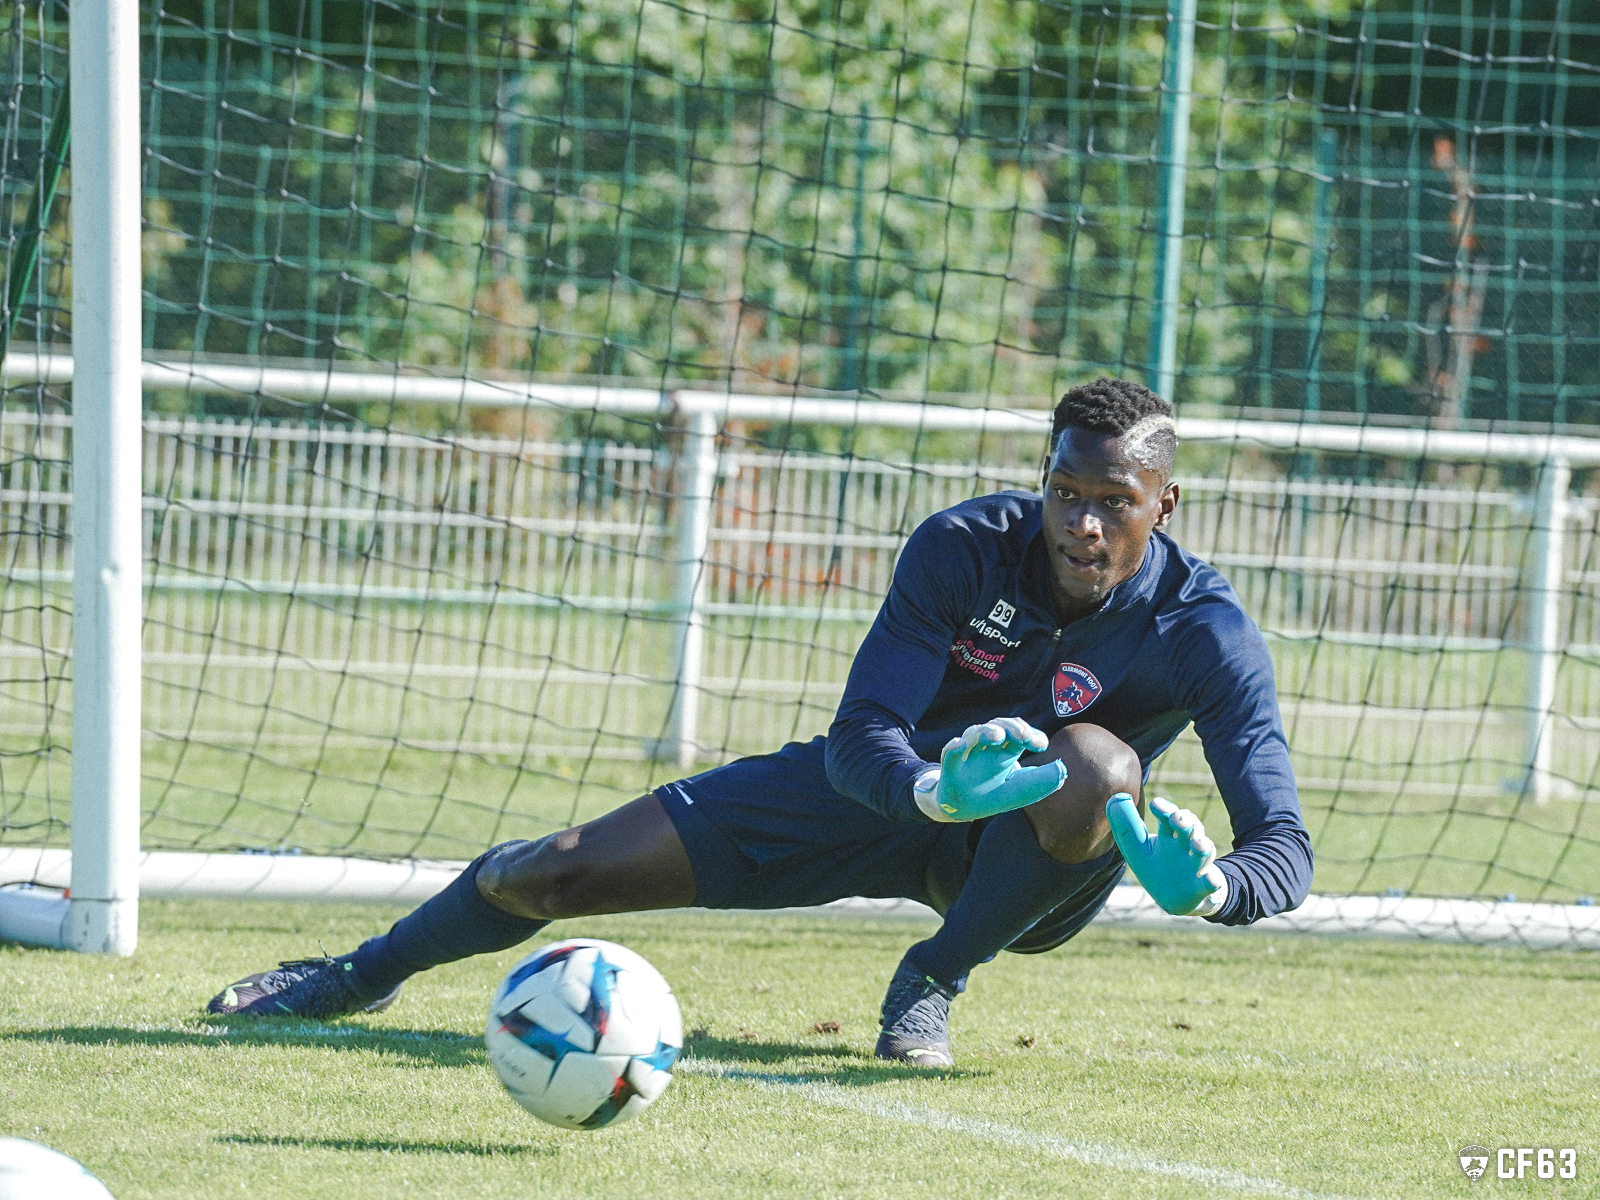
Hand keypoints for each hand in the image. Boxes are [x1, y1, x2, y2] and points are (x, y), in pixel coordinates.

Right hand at [912, 718, 1066, 822]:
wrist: (962, 809)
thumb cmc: (993, 795)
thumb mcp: (1020, 791)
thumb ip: (1041, 782)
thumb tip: (1063, 771)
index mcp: (1005, 751)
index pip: (1019, 734)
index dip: (1031, 734)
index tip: (1043, 744)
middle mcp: (987, 747)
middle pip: (999, 726)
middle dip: (1012, 727)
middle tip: (1023, 735)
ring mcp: (968, 754)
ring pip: (975, 733)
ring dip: (987, 731)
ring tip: (998, 736)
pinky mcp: (951, 767)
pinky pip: (950, 753)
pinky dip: (955, 747)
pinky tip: (960, 744)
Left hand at [1105, 794, 1227, 915]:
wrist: (1174, 898)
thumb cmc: (1155, 867)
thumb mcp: (1137, 849)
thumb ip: (1126, 827)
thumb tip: (1115, 798)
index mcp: (1168, 836)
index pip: (1169, 817)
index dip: (1165, 809)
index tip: (1155, 805)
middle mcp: (1185, 847)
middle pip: (1190, 829)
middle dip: (1186, 821)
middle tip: (1177, 818)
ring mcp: (1196, 865)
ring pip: (1204, 850)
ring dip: (1202, 845)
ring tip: (1196, 843)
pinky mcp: (1203, 886)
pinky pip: (1212, 883)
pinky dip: (1212, 881)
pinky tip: (1210, 880)